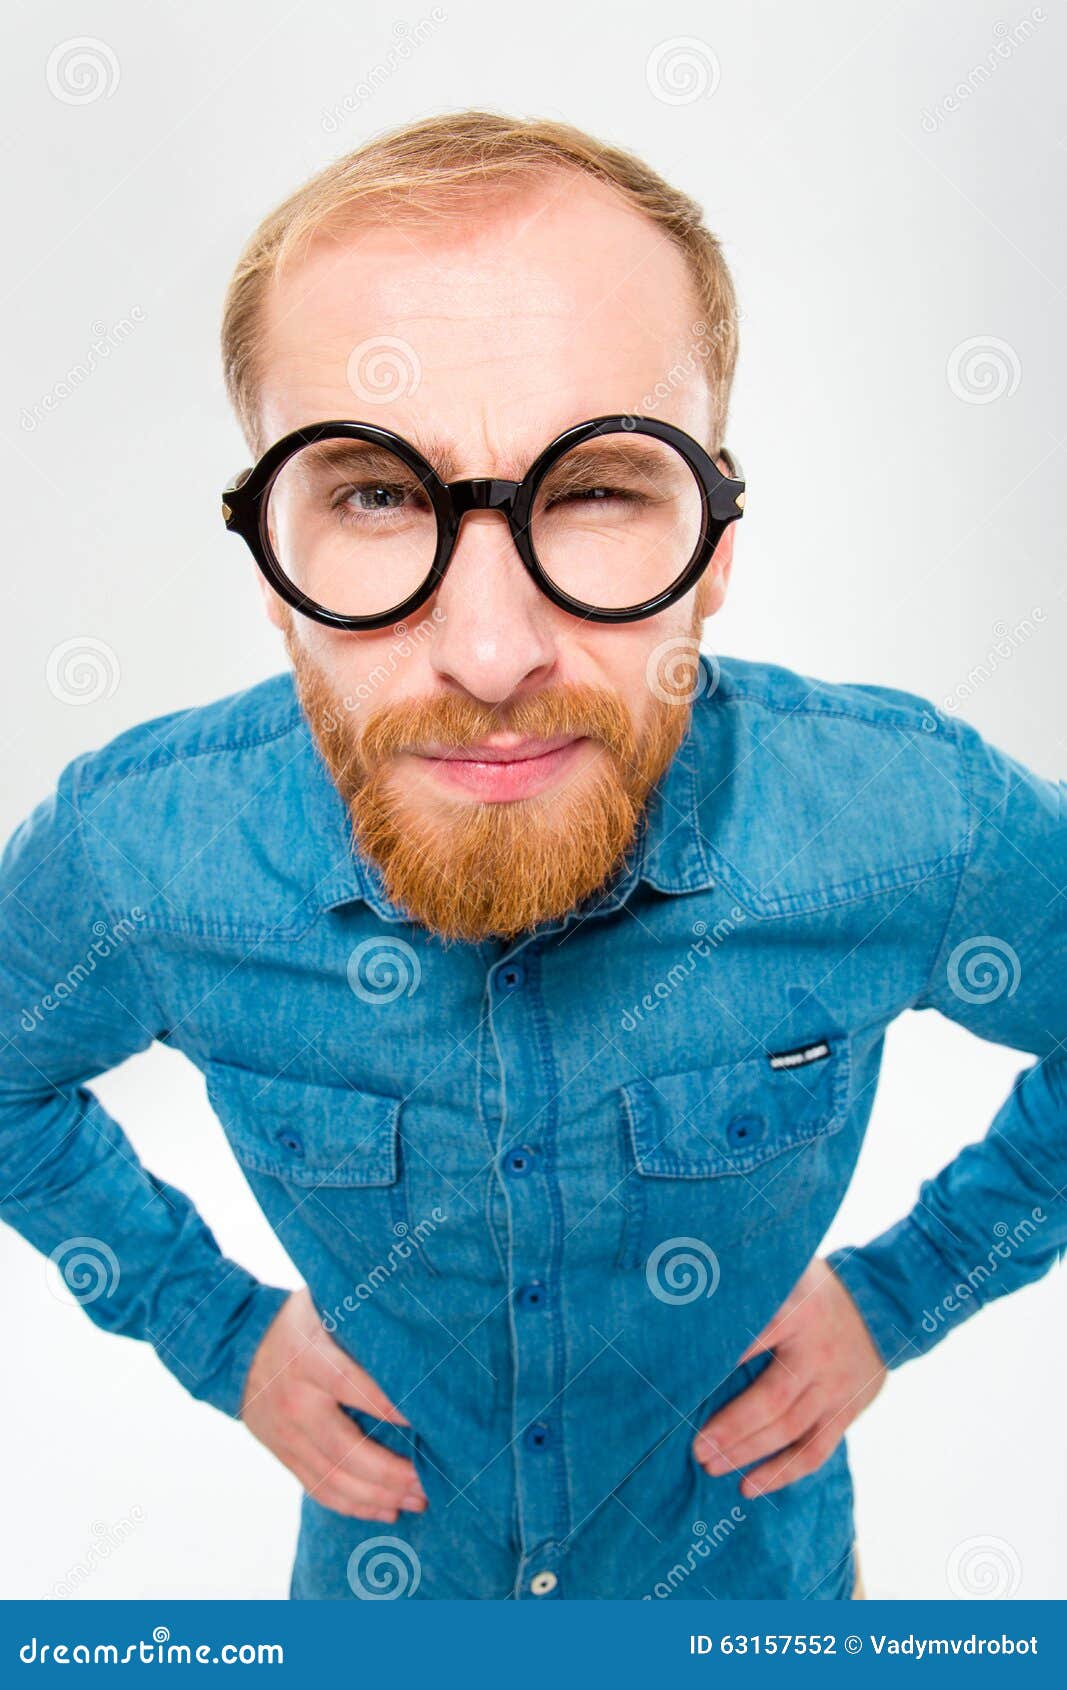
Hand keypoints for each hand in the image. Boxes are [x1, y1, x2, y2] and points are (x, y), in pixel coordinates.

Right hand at [240, 1288, 426, 1521]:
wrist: (234, 1346)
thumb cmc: (297, 1321)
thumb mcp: (323, 1307)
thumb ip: (361, 1320)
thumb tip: (418, 1323)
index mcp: (309, 1358)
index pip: (354, 1386)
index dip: (391, 1407)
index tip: (429, 1421)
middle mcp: (296, 1401)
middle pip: (346, 1449)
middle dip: (392, 1471)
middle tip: (430, 1479)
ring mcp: (287, 1434)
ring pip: (334, 1478)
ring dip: (380, 1496)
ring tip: (418, 1499)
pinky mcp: (283, 1454)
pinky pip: (319, 1488)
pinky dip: (354, 1505)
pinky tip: (386, 1510)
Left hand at [693, 1258, 886, 1497]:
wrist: (881, 1303)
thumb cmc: (812, 1289)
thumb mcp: (785, 1273)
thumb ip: (747, 1288)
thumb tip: (687, 1292)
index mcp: (796, 1311)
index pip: (751, 1343)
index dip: (718, 1367)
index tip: (682, 1389)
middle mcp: (816, 1352)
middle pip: (770, 1399)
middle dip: (730, 1428)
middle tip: (695, 1447)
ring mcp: (835, 1385)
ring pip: (789, 1430)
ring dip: (748, 1453)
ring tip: (710, 1466)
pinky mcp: (847, 1411)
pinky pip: (815, 1450)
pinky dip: (783, 1473)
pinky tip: (750, 1486)